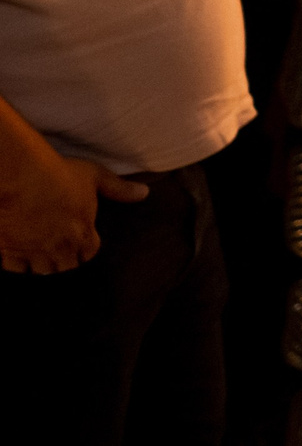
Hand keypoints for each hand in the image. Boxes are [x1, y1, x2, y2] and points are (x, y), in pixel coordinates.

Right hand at [0, 149, 146, 274]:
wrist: (20, 176)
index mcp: (82, 234)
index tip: (81, 245)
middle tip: (60, 253)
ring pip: (41, 272)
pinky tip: (17, 258)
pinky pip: (15, 270)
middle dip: (65, 262)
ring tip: (40, 258)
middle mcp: (59, 248)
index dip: (85, 250)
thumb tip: (144, 193)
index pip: (89, 254)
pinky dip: (17, 266)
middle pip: (66, 268)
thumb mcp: (95, 176)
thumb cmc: (59, 173)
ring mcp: (33, 252)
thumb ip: (119, 189)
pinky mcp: (9, 251)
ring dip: (42, 267)